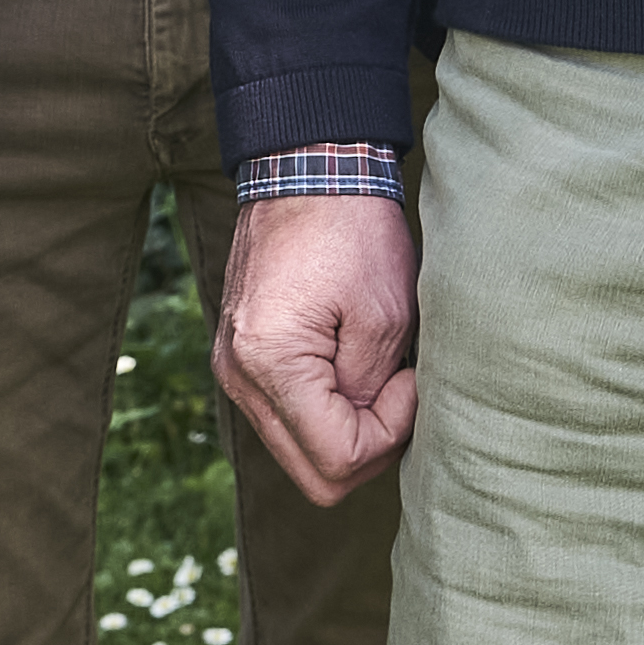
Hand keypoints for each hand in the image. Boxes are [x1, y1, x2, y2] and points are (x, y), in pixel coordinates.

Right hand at [214, 193, 421, 502]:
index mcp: (269, 363)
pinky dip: (326, 411)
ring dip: (347, 431)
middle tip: (402, 395)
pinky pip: (287, 417)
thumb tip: (371, 434)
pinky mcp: (241, 358)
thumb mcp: (386, 317)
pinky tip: (353, 369)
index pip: (337, 459)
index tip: (411, 383)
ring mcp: (232, 369)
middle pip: (312, 474)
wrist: (305, 170)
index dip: (390, 434)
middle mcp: (237, 375)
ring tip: (379, 377)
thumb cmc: (351, 231)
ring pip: (299, 451)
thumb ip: (374, 392)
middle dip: (369, 448)